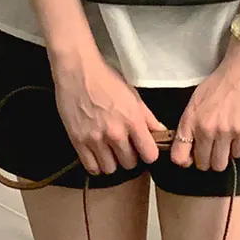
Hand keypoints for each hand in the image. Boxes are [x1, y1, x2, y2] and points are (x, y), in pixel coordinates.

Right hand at [52, 51, 163, 176]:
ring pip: (111, 169)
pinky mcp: (78, 141)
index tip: (144, 149)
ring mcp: (95, 139)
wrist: (78, 71)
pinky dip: (96, 164)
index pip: (150, 154)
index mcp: (132, 120)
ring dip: (112, 162)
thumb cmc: (106, 79)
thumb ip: (148, 117)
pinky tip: (97, 154)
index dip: (148, 153)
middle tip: (124, 147)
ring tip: (109, 151)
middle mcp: (115, 133)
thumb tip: (161, 132)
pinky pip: (92, 167)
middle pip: (130, 164)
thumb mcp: (133, 95)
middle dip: (130, 157)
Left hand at [171, 46, 239, 172]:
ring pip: (220, 164)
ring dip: (223, 157)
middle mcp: (204, 129)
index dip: (186, 161)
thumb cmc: (220, 82)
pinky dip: (238, 148)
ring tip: (226, 144)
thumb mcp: (196, 100)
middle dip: (207, 160)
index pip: (179, 156)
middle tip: (213, 149)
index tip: (193, 157)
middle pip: (202, 164)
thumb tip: (189, 146)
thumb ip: (190, 124)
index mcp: (189, 120)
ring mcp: (224, 132)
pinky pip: (238, 154)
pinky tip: (238, 135)